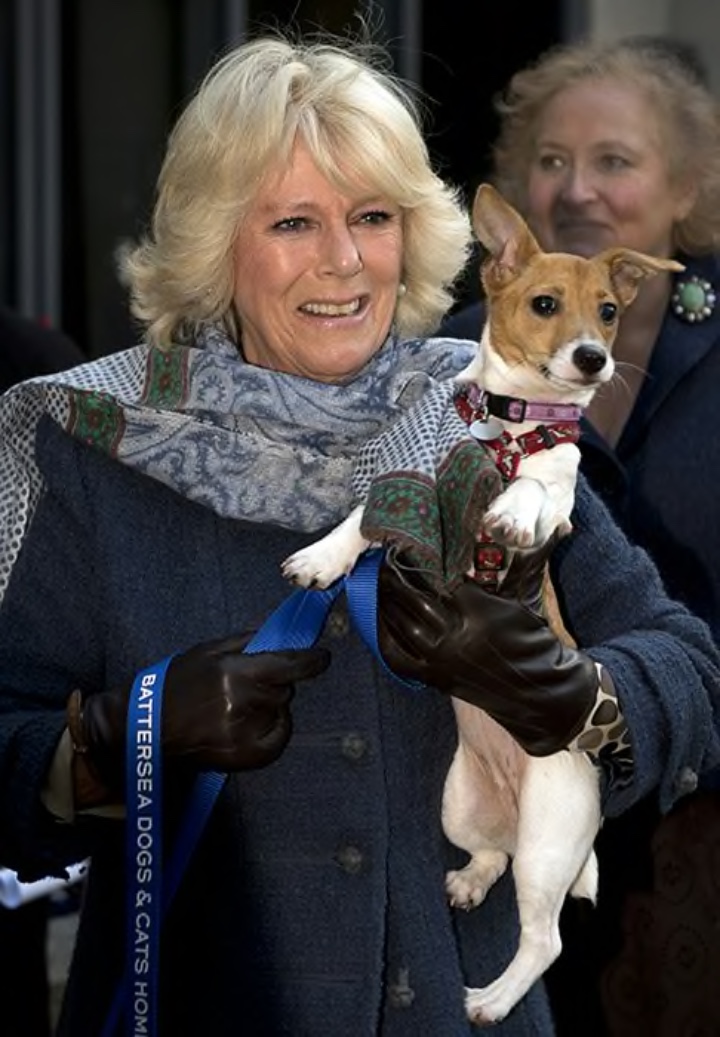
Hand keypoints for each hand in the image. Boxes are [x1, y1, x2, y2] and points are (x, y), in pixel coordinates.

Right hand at [69, 634, 329, 804]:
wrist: (146, 730)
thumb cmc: (175, 686)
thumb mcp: (207, 652)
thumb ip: (247, 642)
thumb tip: (280, 633)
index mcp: (232, 672)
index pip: (287, 665)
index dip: (311, 661)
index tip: (323, 658)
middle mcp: (240, 703)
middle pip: (284, 690)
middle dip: (275, 684)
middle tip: (246, 687)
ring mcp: (242, 733)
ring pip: (280, 713)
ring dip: (270, 708)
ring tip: (236, 709)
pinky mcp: (241, 758)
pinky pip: (277, 740)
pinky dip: (274, 731)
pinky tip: (253, 725)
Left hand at [377, 545, 597, 755]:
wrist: (538, 691)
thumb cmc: (533, 641)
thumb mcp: (521, 601)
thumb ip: (505, 573)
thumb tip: (521, 539)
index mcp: (480, 611)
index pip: (439, 577)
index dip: (420, 560)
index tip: (408, 546)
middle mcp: (457, 635)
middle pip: (413, 597)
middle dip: (395, 576)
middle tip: (386, 559)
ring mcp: (442, 659)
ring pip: (401, 623)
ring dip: (386, 600)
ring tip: (379, 582)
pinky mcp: (435, 679)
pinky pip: (397, 656)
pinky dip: (384, 635)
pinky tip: (380, 619)